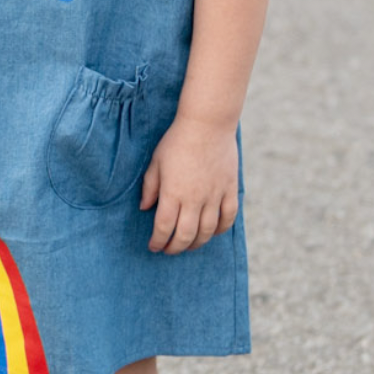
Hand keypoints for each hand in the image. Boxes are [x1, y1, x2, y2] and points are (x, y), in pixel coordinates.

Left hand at [139, 116, 238, 253]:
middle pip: (185, 235)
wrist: (207, 124)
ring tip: (189, 244)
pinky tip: (212, 232)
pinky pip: (228, 217)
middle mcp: (194, 198)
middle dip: (175, 247)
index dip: (158, 241)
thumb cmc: (177, 141)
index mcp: (173, 192)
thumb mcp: (156, 161)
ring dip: (197, 243)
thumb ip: (150, 186)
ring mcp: (214, 195)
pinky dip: (220, 229)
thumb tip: (144, 208)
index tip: (154, 246)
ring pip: (207, 231)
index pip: (164, 227)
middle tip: (169, 249)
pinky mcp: (229, 189)